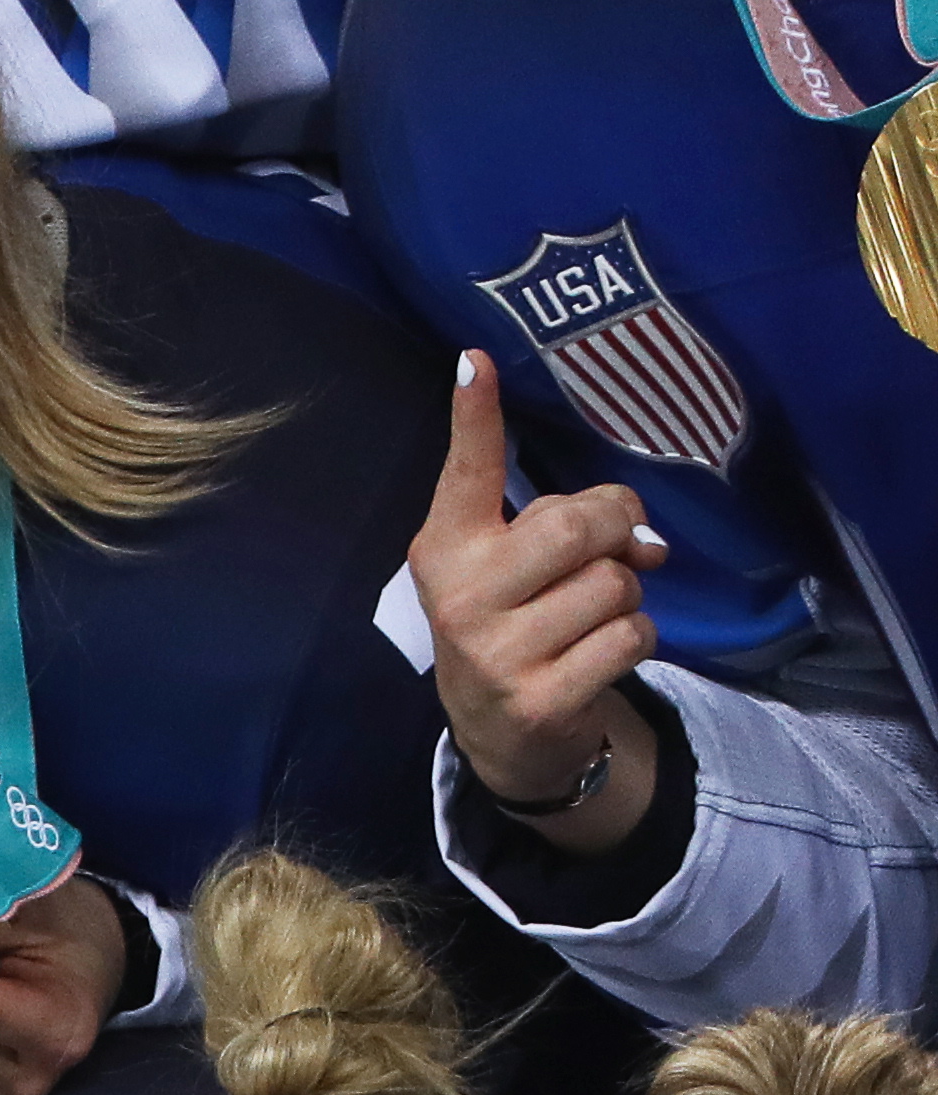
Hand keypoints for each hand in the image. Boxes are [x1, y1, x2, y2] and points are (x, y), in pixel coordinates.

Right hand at [413, 348, 665, 852]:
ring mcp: (496, 653)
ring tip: (593, 617)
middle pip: (576, 526)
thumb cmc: (516, 622)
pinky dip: (635, 639)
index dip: (475, 418)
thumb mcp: (513, 569)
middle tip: (615, 549)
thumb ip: (563, 530)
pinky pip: (631, 636)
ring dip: (626, 594)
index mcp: (447, 551)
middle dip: (616, 529)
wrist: (501, 732)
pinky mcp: (540, 698)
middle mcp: (461, 598)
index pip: (467, 476)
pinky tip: (601, 654)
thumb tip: (646, 538)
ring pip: (613, 584)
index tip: (476, 362)